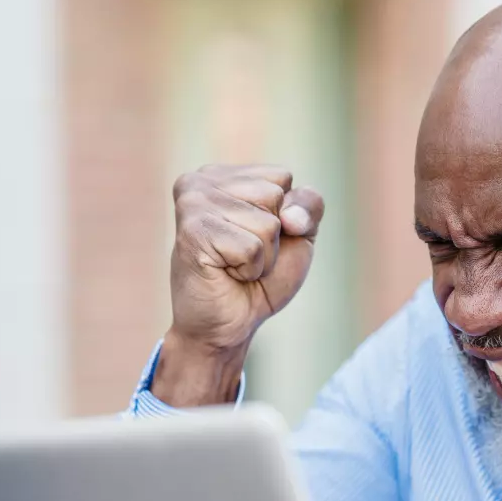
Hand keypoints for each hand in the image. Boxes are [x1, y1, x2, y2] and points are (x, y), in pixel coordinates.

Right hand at [153, 164, 324, 405]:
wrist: (229, 326)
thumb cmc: (260, 280)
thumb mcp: (298, 236)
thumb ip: (309, 206)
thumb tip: (288, 217)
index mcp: (222, 175)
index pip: (281, 177)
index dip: (285, 217)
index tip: (257, 239)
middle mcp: (200, 181)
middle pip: (274, 195)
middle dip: (273, 237)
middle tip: (245, 257)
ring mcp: (192, 204)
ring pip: (266, 223)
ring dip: (262, 257)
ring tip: (235, 266)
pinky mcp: (192, 233)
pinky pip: (251, 247)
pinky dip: (250, 269)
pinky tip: (226, 274)